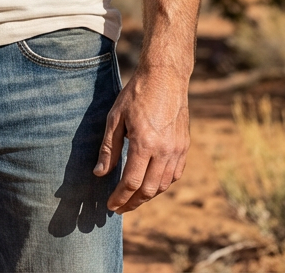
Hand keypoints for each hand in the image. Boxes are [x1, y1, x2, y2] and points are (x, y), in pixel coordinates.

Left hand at [93, 65, 189, 212]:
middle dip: (133, 203)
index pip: (131, 182)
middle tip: (120, 207)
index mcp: (144, 143)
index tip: (111, 206)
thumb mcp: (115, 118)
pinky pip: (175, 174)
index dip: (120, 198)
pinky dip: (162, 184)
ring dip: (147, 196)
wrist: (165, 77)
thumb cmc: (136, 94)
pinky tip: (151, 184)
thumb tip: (100, 173)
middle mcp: (164, 150)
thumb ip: (109, 148)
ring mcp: (177, 149)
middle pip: (148, 189)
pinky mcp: (184, 146)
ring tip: (133, 198)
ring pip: (163, 185)